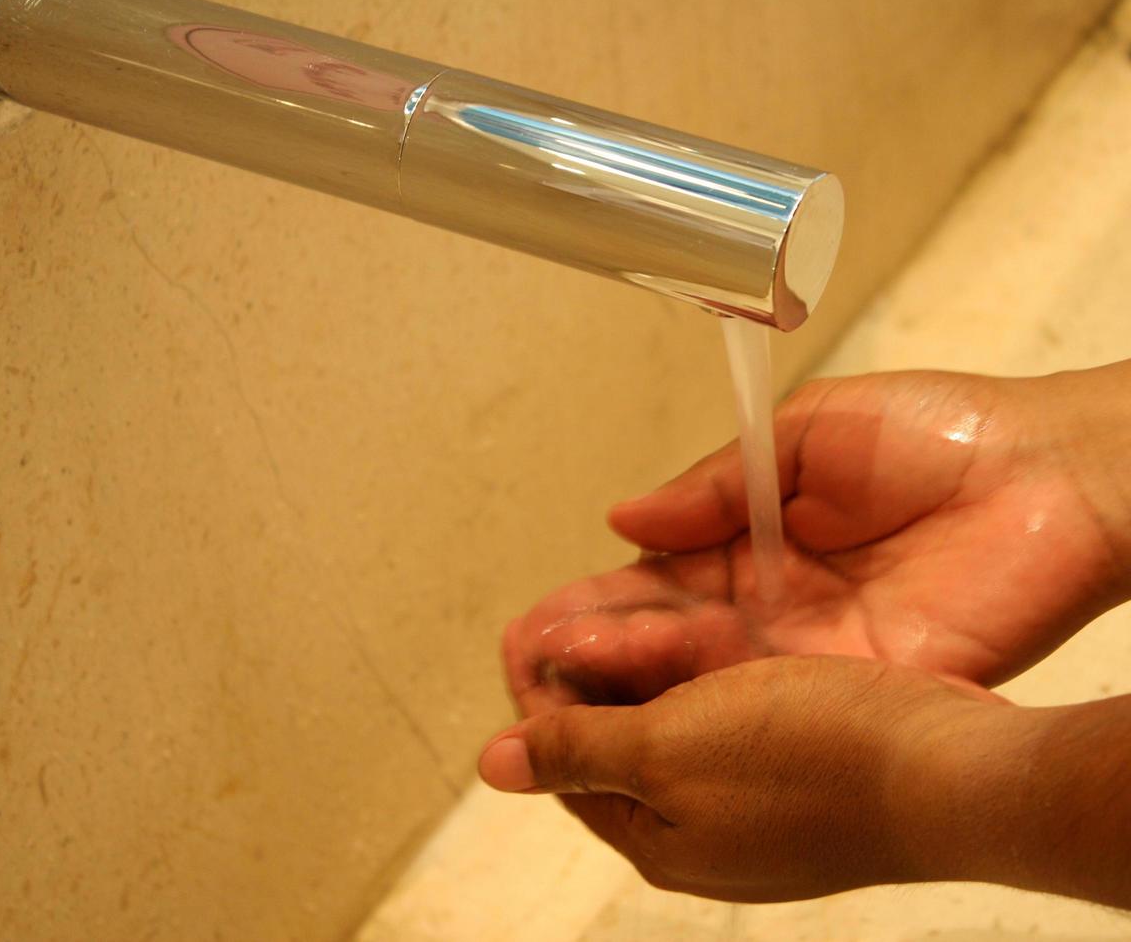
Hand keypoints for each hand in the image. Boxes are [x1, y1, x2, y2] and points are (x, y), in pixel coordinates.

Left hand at [481, 655, 1020, 901]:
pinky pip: (725, 712)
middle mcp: (698, 827)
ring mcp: (751, 801)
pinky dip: (698, 670)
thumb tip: (492, 766)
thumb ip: (578, 752)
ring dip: (641, 666)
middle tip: (566, 612)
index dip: (536, 696)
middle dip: (586, 675)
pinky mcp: (797, 765)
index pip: (563, 762)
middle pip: (615, 742)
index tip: (524, 632)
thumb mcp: (668, 751)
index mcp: (653, 835)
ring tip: (622, 608)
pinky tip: (700, 628)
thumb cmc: (809, 764)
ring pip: (670, 721)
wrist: (951, 773)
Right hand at [506, 367, 1130, 712]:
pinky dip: (702, 698)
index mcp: (759, 535)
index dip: (597, 598)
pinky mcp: (858, 679)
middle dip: (593, 647)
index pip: (659, 577)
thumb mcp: (806, 431)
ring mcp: (814, 645)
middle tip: (525, 660)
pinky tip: (641, 698)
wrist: (1054, 472)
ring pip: (704, 671)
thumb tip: (625, 517)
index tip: (540, 618)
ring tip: (553, 678)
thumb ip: (713, 483)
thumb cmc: (946, 430)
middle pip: (668, 633)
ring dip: (629, 676)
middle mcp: (778, 598)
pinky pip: (767, 695)